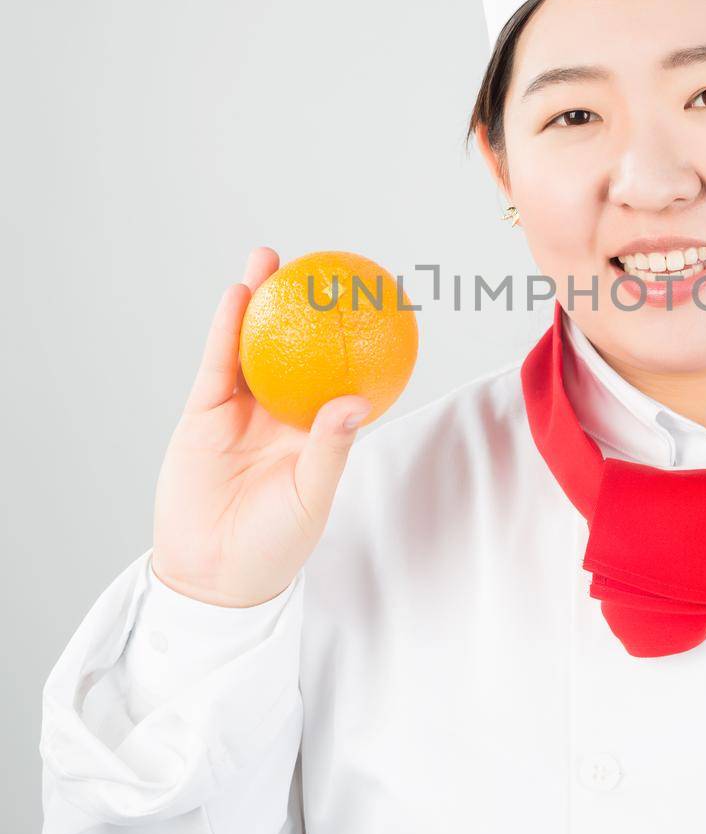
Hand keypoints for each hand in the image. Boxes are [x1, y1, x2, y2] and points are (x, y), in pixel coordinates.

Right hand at [150, 247, 372, 605]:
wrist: (215, 575)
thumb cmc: (276, 544)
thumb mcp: (312, 494)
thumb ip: (330, 447)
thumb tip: (358, 401)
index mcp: (315, 431)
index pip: (339, 374)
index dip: (353, 339)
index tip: (374, 300)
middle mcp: (280, 413)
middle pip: (296, 347)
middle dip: (304, 305)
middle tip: (321, 263)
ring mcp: (241, 411)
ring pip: (252, 345)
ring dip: (260, 301)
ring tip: (271, 259)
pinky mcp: (204, 414)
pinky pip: (218, 364)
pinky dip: (226, 329)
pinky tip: (236, 297)